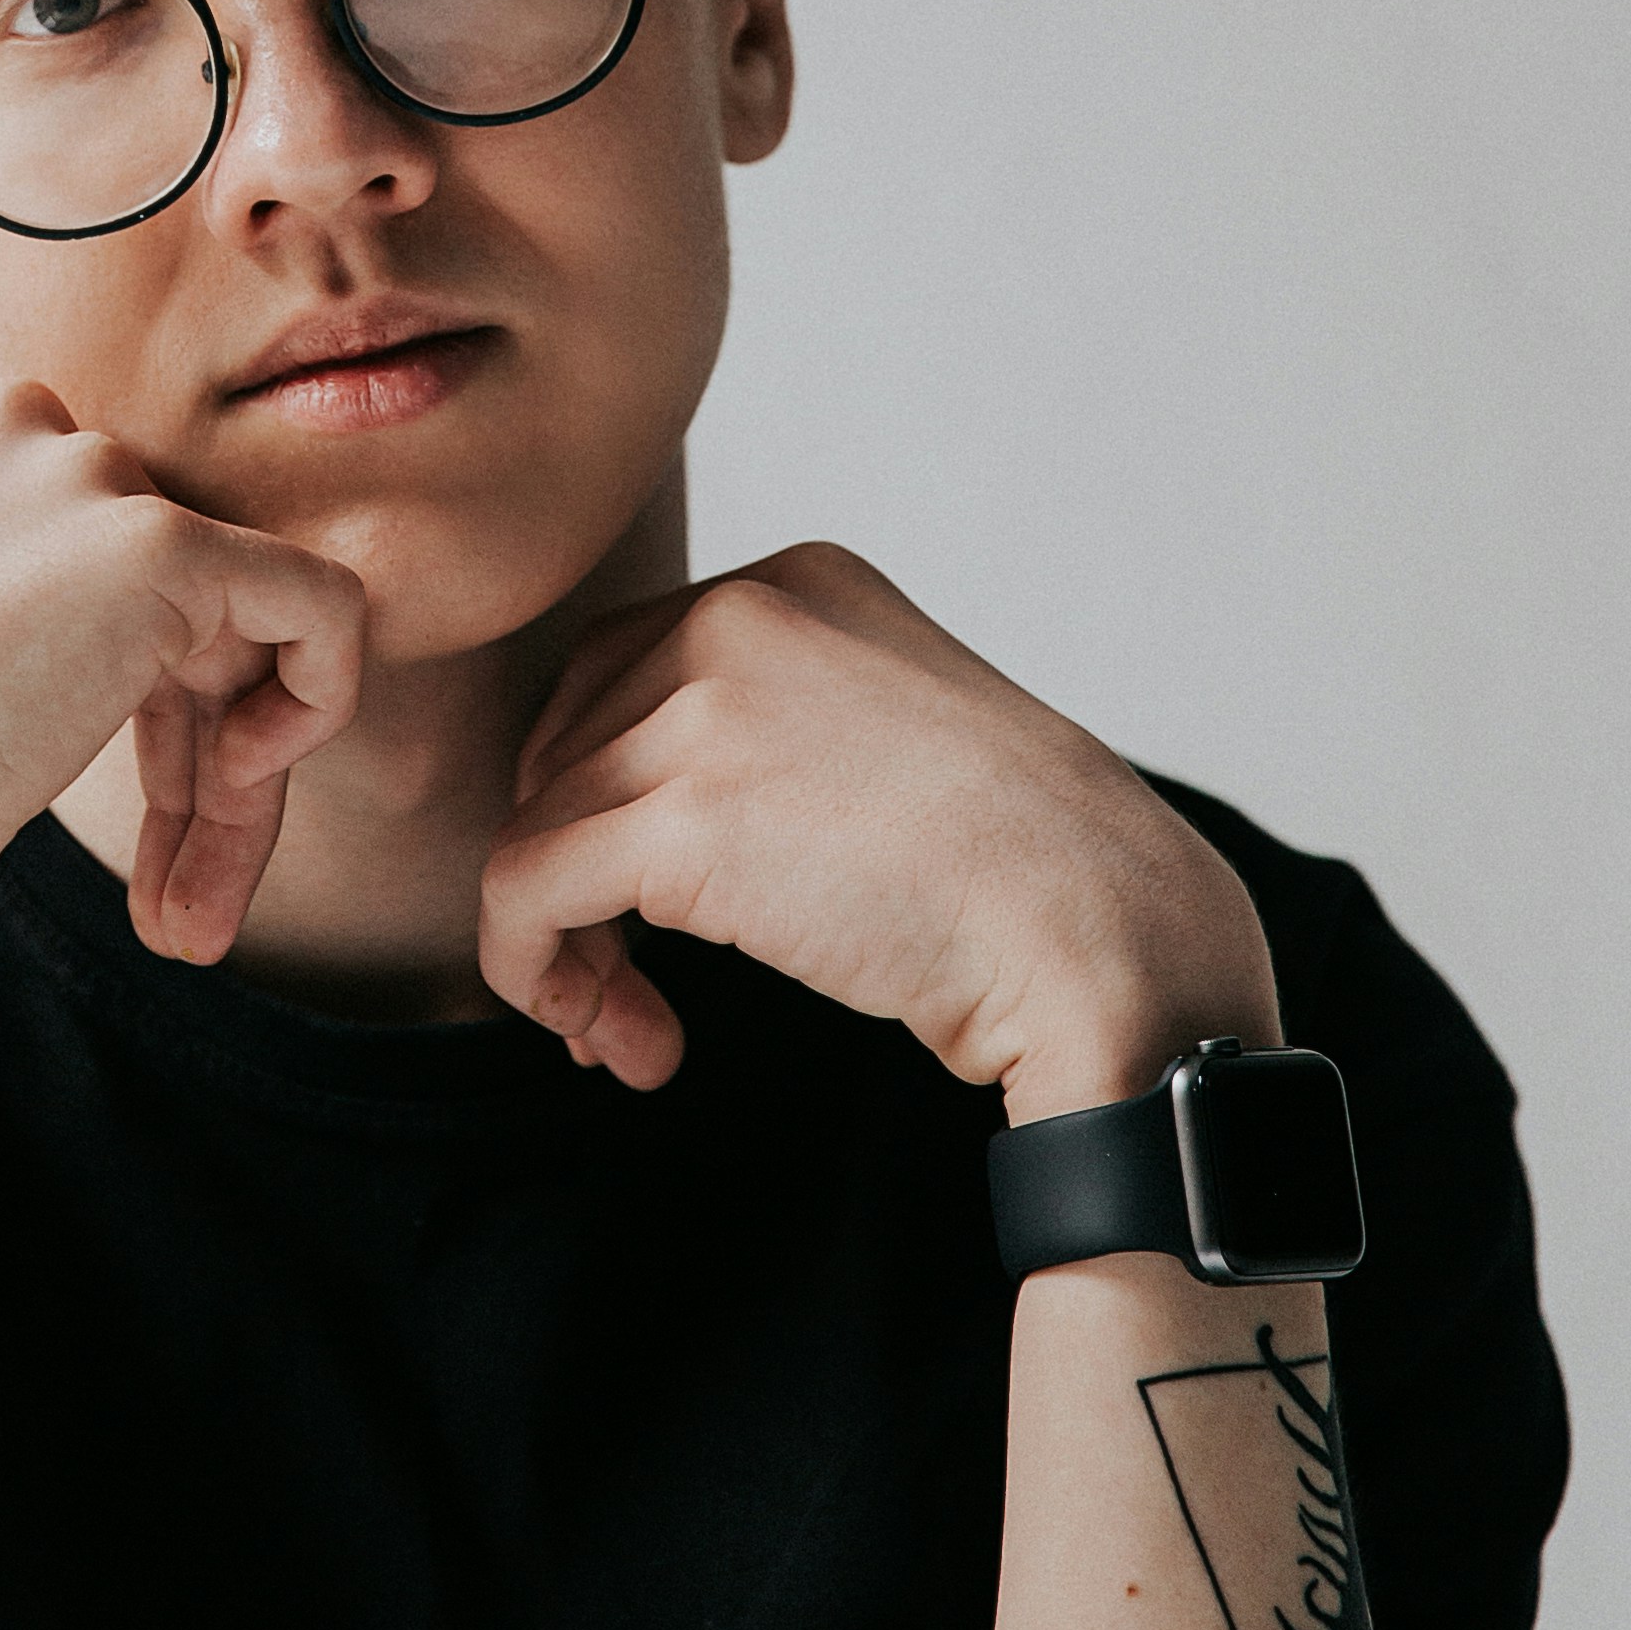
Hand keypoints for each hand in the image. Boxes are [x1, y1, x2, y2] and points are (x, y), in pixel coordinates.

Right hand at [0, 382, 365, 962]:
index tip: (108, 821)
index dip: (124, 700)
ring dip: (229, 774)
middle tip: (171, 897)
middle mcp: (13, 433)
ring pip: (239, 614)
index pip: (88, 562)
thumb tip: (85, 661)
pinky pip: (321, 602)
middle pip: (168, 592)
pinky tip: (248, 787)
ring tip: (186, 913)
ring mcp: (85, 477)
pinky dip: (320, 696)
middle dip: (185, 747)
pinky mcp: (162, 542)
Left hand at [479, 543, 1278, 1110]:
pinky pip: (526, 890)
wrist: (1104, 933)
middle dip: (575, 879)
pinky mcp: (680, 815)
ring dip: (569, 954)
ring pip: (540, 826)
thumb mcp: (891, 743)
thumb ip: (775, 737)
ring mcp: (706, 705)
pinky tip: (626, 1044)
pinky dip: (537, 975)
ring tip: (632, 1039)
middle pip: (567, 749)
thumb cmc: (1025, 874)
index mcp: (799, 585)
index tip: (645, 915)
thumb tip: (640, 829)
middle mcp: (741, 616)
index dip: (602, 803)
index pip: (619, 675)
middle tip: (626, 993)